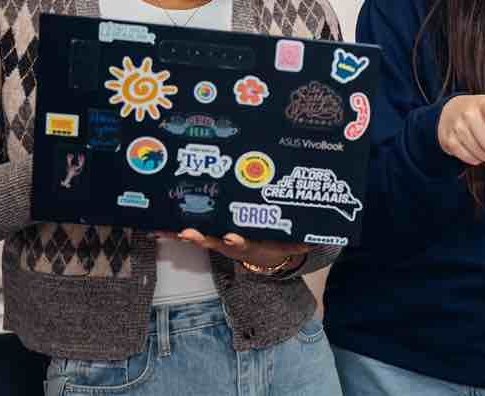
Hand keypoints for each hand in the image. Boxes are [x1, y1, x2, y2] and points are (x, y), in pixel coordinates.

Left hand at [163, 230, 309, 270]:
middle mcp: (234, 245)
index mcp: (254, 244)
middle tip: (187, 233)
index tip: (230, 237)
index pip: (246, 243)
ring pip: (199, 239)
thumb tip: (327, 236)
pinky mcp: (212, 238)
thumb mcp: (298, 243)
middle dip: (201, 238)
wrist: (271, 257)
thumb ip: (307, 241)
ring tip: (162, 230)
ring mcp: (221, 242)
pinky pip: (192, 235)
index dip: (237, 241)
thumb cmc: (284, 242)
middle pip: (215, 242)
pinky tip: (157, 228)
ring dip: (181, 235)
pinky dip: (175, 232)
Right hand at [437, 94, 484, 164]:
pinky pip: (471, 159)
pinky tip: (474, 149)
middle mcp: (468, 113)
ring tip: (483, 143)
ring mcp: (457, 127)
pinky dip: (475, 158)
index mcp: (483, 103)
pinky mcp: (449, 141)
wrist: (450, 110)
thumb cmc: (477, 111)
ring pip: (482, 154)